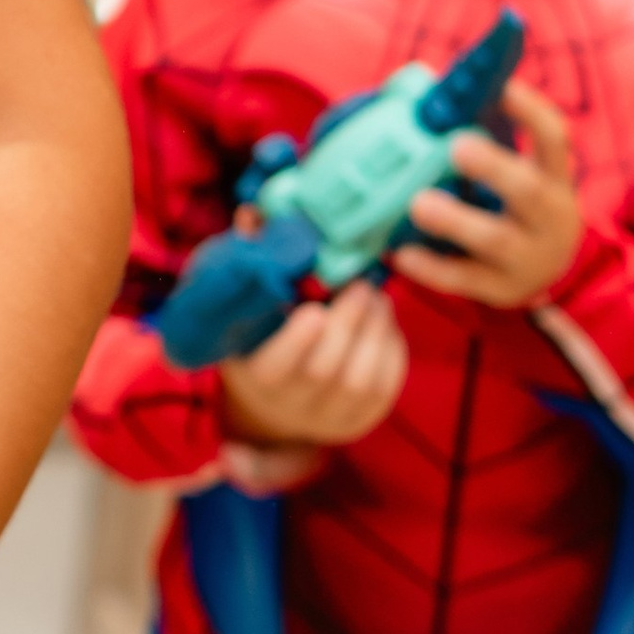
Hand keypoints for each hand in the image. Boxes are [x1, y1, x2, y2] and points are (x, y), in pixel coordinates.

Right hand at [217, 279, 408, 448]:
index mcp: (256, 378)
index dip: (297, 342)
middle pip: (326, 371)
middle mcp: (292, 407)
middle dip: (349, 322)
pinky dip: (391, 349)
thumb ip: (250, 261)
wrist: (274, 399)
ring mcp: (329, 417)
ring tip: (377, 297)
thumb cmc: (256, 336)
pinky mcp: (361, 419)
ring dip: (376, 332)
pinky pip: (386, 386)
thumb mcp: (242, 305)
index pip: (275, 368)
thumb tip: (254, 214)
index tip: (315, 310)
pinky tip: (385, 321)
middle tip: (361, 284)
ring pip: (361, 380)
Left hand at [396, 79, 581, 308]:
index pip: (555, 140)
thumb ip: (478, 133)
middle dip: (494, 167)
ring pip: (496, 241)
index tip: (504, 88)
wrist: (547, 270)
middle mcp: (550, 218)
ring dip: (456, 219)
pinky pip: (465, 279)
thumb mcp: (517, 170)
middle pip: (529, 192)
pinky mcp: (501, 289)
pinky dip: (432, 267)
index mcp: (555, 178)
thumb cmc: (518, 203)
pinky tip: (402, 253)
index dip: (532, 113)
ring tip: (419, 204)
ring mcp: (529, 258)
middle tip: (457, 146)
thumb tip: (423, 84)